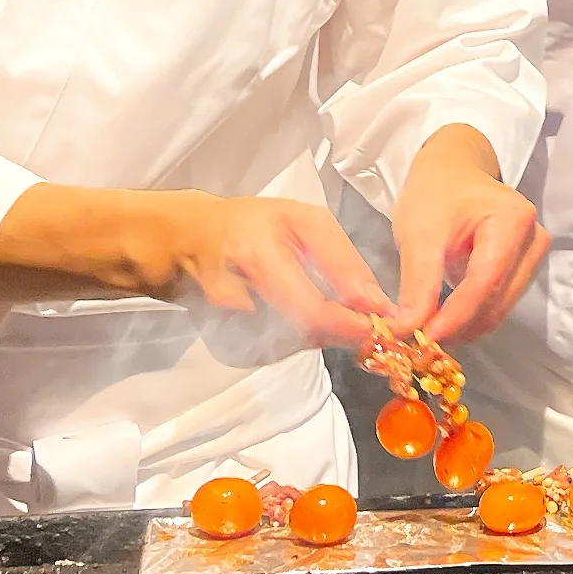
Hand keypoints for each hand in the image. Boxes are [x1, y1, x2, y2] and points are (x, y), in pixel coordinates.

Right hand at [153, 196, 395, 347]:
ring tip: (322, 302)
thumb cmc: (253, 223)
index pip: (311, 311)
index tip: (380, 322)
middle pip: (305, 334)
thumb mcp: (305, 220)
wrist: (193, 241)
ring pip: (295, 347)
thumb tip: (377, 304)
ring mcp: (228, 330)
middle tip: (359, 314)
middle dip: (341, 328)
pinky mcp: (227, 349)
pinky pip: (279, 353)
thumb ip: (343, 261)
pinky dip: (299, 337)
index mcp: (256, 255)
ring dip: (322, 333)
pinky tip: (296, 314)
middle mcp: (236, 299)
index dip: (351, 325)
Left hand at [390, 125, 548, 345]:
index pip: (485, 282)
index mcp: (513, 221)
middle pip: (497, 301)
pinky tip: (444, 320)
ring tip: (426, 332)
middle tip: (418, 344)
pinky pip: (499, 304)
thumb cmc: (435, 193)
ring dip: (464, 327)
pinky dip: (471, 318)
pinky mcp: (524, 269)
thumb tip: (407, 331)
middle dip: (458, 327)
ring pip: (499, 309)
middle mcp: (534, 241)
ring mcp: (533, 256)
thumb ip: (417, 283)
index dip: (455, 316)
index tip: (422, 339)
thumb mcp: (418, 232)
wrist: (453, 172)